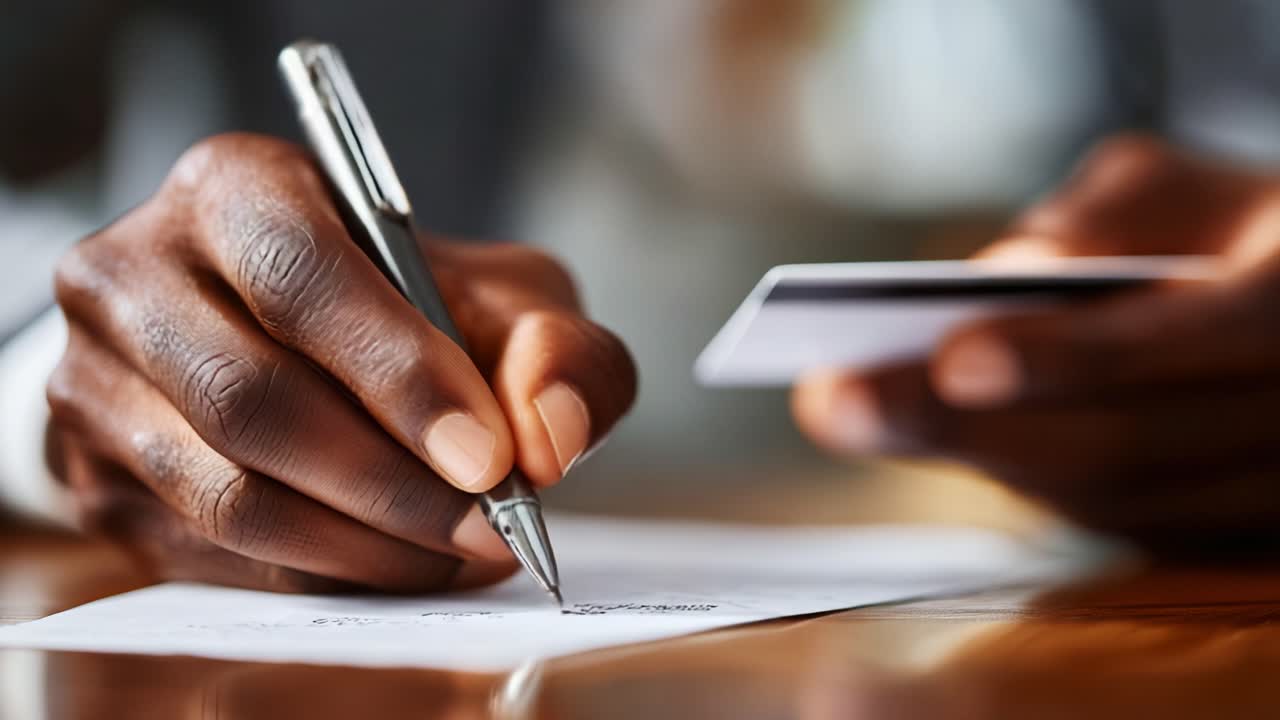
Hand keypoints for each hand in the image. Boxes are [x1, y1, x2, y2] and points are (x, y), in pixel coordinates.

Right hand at [47, 133, 635, 591]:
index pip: (299, 279)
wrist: (285, 343)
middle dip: (392, 484)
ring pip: (226, 494)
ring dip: (363, 544)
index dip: (398, 375)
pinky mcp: (93, 478)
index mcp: (233, 190)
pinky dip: (321, 575)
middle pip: (253, 400)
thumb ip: (553, 348)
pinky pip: (209, 555)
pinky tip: (396, 565)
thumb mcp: (499, 295)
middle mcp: (133, 274)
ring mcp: (94, 382)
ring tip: (458, 553)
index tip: (488, 457)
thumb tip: (551, 436)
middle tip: (491, 528)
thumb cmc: (403, 307)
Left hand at [792, 135, 1279, 553]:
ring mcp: (1268, 488)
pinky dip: (1010, 472)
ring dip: (972, 453)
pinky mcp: (1219, 529)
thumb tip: (1001, 279)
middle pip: (1126, 443)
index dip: (1075, 356)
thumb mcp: (1179, 187)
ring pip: (1107, 495)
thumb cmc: (1231, 229)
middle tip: (836, 398)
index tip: (956, 357)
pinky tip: (923, 431)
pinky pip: (1104, 518)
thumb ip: (1101, 215)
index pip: (1202, 334)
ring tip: (851, 410)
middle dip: (965, 424)